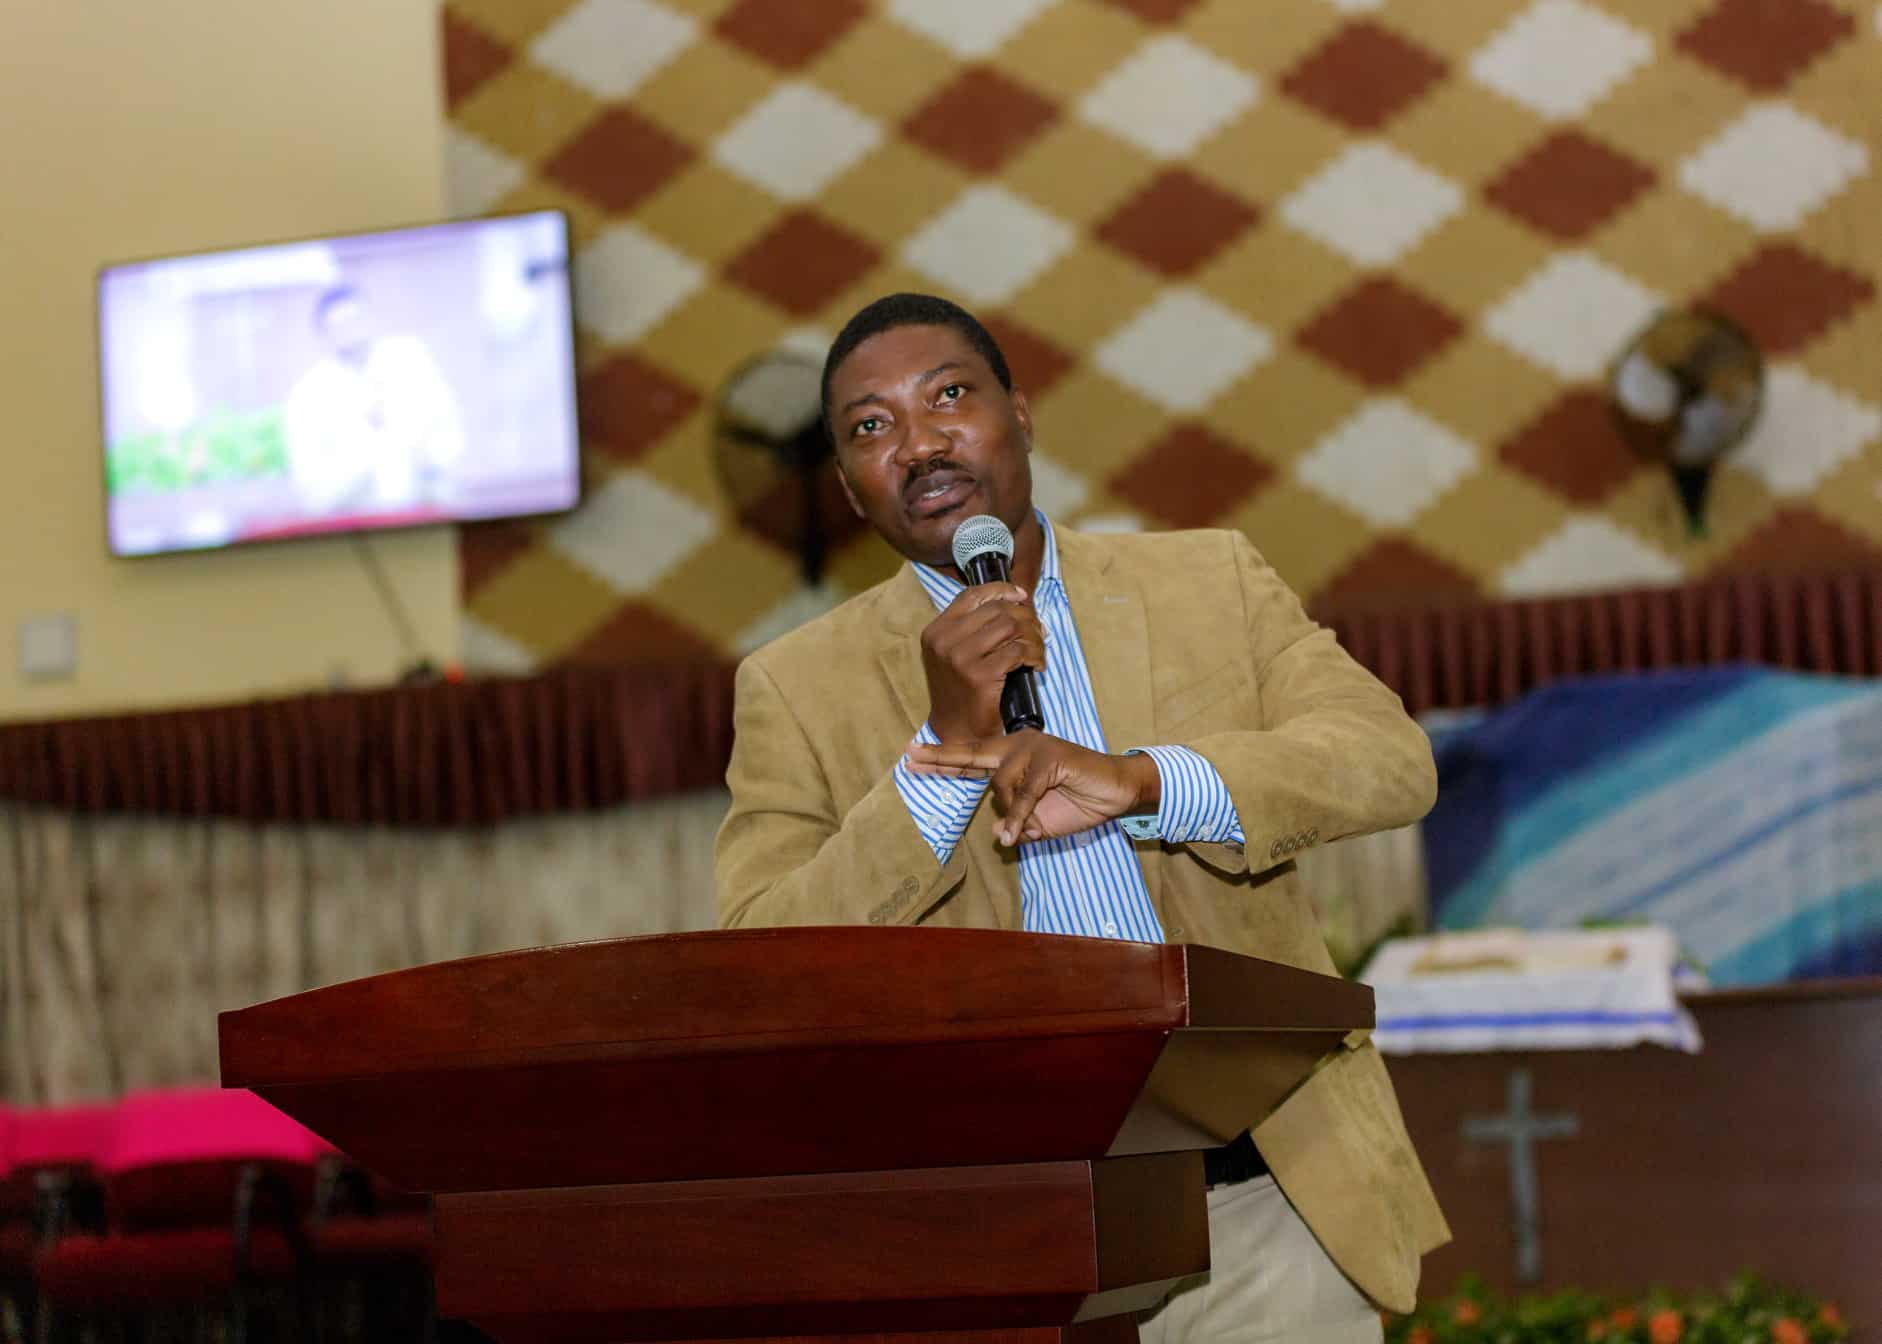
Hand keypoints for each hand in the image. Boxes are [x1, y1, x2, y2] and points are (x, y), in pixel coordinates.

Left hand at [905, 730, 1159, 845]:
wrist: (1117, 791)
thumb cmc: (1079, 801)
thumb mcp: (1040, 823)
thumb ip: (1017, 825)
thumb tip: (999, 833)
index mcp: (1012, 757)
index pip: (971, 758)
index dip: (942, 759)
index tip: (912, 756)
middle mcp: (1018, 746)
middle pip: (973, 754)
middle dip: (940, 758)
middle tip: (909, 758)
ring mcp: (1034, 748)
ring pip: (1002, 785)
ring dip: (1016, 812)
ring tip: (1033, 825)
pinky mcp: (1050, 758)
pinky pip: (1025, 793)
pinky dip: (1022, 816)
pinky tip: (1024, 831)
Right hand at [919, 583, 1045, 741]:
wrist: (957, 732)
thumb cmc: (962, 692)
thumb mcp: (955, 655)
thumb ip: (973, 629)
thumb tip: (1016, 603)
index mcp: (936, 631)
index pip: (971, 595)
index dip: (1001, 590)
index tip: (1021, 596)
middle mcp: (944, 640)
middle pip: (997, 610)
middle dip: (1025, 618)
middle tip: (1038, 632)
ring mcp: (960, 657)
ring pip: (1011, 627)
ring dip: (1033, 637)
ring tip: (1038, 650)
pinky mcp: (980, 674)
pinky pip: (1018, 651)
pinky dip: (1034, 655)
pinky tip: (1037, 665)